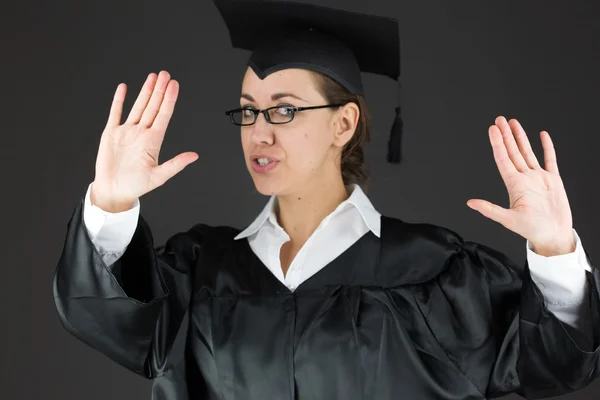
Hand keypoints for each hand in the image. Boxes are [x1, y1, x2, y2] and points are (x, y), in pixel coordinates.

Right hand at [92, 70, 197, 210]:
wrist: (114, 191)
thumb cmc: (136, 186)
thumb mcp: (159, 177)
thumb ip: (176, 164)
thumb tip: (194, 156)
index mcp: (153, 141)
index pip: (164, 115)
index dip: (169, 100)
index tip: (175, 85)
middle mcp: (141, 133)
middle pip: (153, 107)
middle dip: (160, 90)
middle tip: (165, 74)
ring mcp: (126, 132)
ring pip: (138, 106)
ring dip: (145, 91)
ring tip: (152, 77)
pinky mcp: (111, 133)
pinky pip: (116, 113)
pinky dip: (119, 100)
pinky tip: (124, 88)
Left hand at [466, 116, 573, 254]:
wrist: (554, 236)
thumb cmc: (532, 230)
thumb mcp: (508, 220)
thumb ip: (489, 209)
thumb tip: (470, 203)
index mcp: (514, 185)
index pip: (503, 159)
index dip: (497, 144)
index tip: (492, 130)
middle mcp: (524, 178)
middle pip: (513, 151)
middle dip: (506, 135)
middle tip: (500, 120)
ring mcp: (538, 178)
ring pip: (527, 152)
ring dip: (521, 137)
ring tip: (514, 123)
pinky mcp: (553, 180)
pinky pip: (549, 159)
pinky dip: (546, 147)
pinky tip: (541, 135)